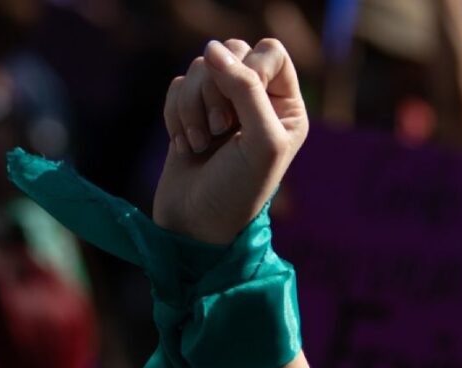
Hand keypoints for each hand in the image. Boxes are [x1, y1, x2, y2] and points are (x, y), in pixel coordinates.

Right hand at [153, 39, 307, 243]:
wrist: (195, 225)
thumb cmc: (237, 190)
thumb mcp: (259, 141)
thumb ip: (245, 89)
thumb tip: (213, 48)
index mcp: (286, 106)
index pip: (269, 52)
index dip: (249, 71)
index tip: (238, 112)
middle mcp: (257, 101)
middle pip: (231, 53)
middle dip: (215, 90)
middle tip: (220, 129)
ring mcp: (221, 105)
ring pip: (199, 68)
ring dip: (192, 107)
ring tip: (201, 143)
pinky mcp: (189, 113)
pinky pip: (176, 85)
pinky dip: (175, 114)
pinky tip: (185, 146)